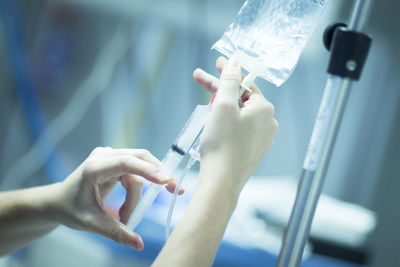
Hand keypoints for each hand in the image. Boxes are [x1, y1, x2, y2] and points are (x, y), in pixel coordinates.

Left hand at [54, 147, 181, 249]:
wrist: (57, 202)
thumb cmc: (71, 210)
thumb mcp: (92, 223)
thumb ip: (116, 232)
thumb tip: (139, 244)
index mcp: (94, 168)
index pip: (126, 163)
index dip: (148, 170)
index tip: (166, 180)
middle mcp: (104, 156)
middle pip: (139, 159)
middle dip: (157, 175)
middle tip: (175, 190)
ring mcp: (109, 155)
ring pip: (138, 171)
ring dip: (139, 194)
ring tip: (128, 217)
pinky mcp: (114, 160)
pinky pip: (135, 173)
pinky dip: (136, 191)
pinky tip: (127, 208)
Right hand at [193, 57, 277, 193]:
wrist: (221, 180)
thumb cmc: (222, 143)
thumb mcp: (223, 106)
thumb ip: (230, 81)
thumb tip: (235, 62)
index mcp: (264, 109)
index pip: (245, 83)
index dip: (228, 72)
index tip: (216, 63)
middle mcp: (267, 122)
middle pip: (241, 98)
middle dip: (219, 88)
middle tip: (199, 79)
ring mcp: (261, 138)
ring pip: (239, 114)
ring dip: (221, 105)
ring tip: (205, 104)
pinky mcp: (252, 150)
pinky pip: (240, 129)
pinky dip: (226, 122)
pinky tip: (214, 124)